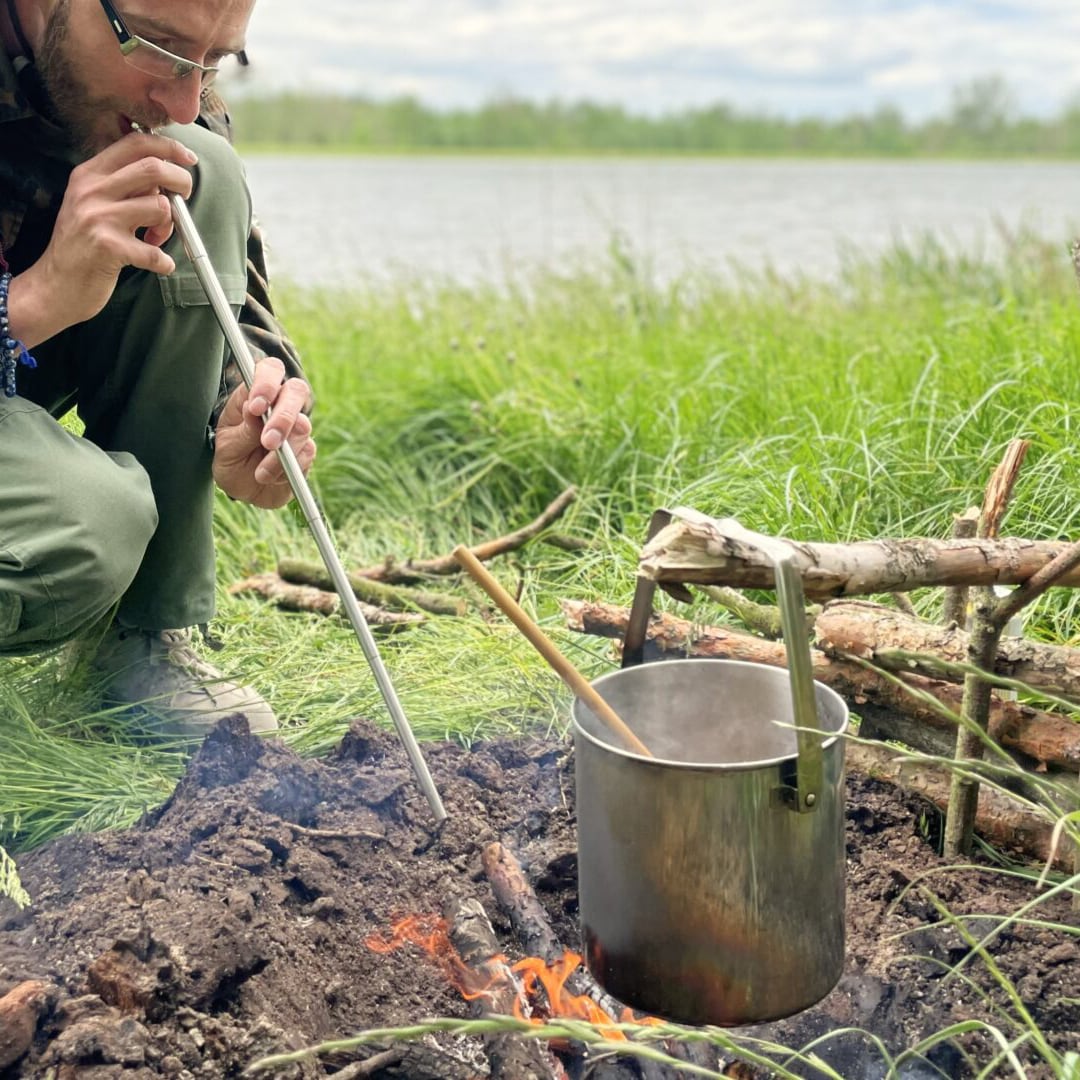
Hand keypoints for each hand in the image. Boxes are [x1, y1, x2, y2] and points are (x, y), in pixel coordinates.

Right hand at [8, 132, 196, 347]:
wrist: (56, 284)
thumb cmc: (84, 245)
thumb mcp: (94, 203)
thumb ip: (124, 187)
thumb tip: (167, 179)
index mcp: (90, 174)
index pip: (135, 144)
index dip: (168, 147)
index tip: (188, 159)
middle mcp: (92, 190)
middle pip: (153, 168)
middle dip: (181, 183)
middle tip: (182, 200)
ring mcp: (98, 217)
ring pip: (160, 206)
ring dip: (170, 225)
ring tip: (155, 239)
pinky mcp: (108, 248)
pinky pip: (156, 252)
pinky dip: (165, 262)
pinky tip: (159, 265)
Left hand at [212, 356, 315, 508]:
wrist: (245, 490)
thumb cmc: (232, 461)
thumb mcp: (227, 447)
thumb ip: (243, 430)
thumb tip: (254, 411)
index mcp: (255, 394)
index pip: (269, 370)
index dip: (267, 383)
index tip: (256, 408)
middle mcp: (280, 405)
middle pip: (296, 390)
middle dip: (284, 416)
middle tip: (269, 441)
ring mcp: (297, 426)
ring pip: (303, 426)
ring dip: (282, 453)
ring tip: (261, 473)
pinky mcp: (307, 448)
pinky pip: (307, 453)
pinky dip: (288, 468)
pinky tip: (271, 477)